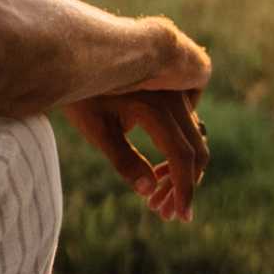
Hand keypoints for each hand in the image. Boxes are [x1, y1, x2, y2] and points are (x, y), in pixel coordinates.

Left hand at [61, 89, 208, 221]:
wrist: (78, 57)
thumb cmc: (81, 94)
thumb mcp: (96, 129)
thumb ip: (124, 160)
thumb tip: (148, 192)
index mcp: (155, 107)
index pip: (182, 155)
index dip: (184, 188)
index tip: (181, 216)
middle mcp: (173, 97)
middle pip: (196, 149)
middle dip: (185, 185)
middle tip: (167, 214)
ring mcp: (175, 93)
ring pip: (193, 140)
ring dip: (182, 172)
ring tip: (158, 201)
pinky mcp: (171, 95)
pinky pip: (185, 129)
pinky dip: (178, 154)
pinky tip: (157, 174)